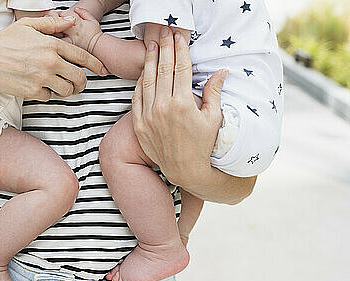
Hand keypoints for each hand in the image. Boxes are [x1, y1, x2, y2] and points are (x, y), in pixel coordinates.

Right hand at [0, 15, 107, 100]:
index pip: (82, 56)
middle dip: (83, 83)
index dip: (95, 65)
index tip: (102, 70)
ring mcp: (42, 78)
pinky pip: (49, 97)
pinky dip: (47, 94)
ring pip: (67, 90)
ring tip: (61, 87)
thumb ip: (51, 24)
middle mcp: (50, 62)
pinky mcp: (32, 92)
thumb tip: (71, 20)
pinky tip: (39, 87)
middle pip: (78, 77)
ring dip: (67, 90)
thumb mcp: (27, 26)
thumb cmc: (4, 41)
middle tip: (80, 84)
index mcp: (51, 44)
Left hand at [131, 27, 227, 187]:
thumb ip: (214, 92)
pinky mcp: (139, 124)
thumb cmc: (202, 144)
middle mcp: (163, 108)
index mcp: (183, 104)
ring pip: (147, 81)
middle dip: (164, 49)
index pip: (180, 69)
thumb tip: (222, 71)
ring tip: (151, 45)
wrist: (184, 169)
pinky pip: (137, 98)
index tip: (180, 38)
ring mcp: (148, 116)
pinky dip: (140, 83)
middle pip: (162, 70)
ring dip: (149, 61)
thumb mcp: (213, 118)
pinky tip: (143, 71)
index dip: (180, 51)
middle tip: (165, 33)